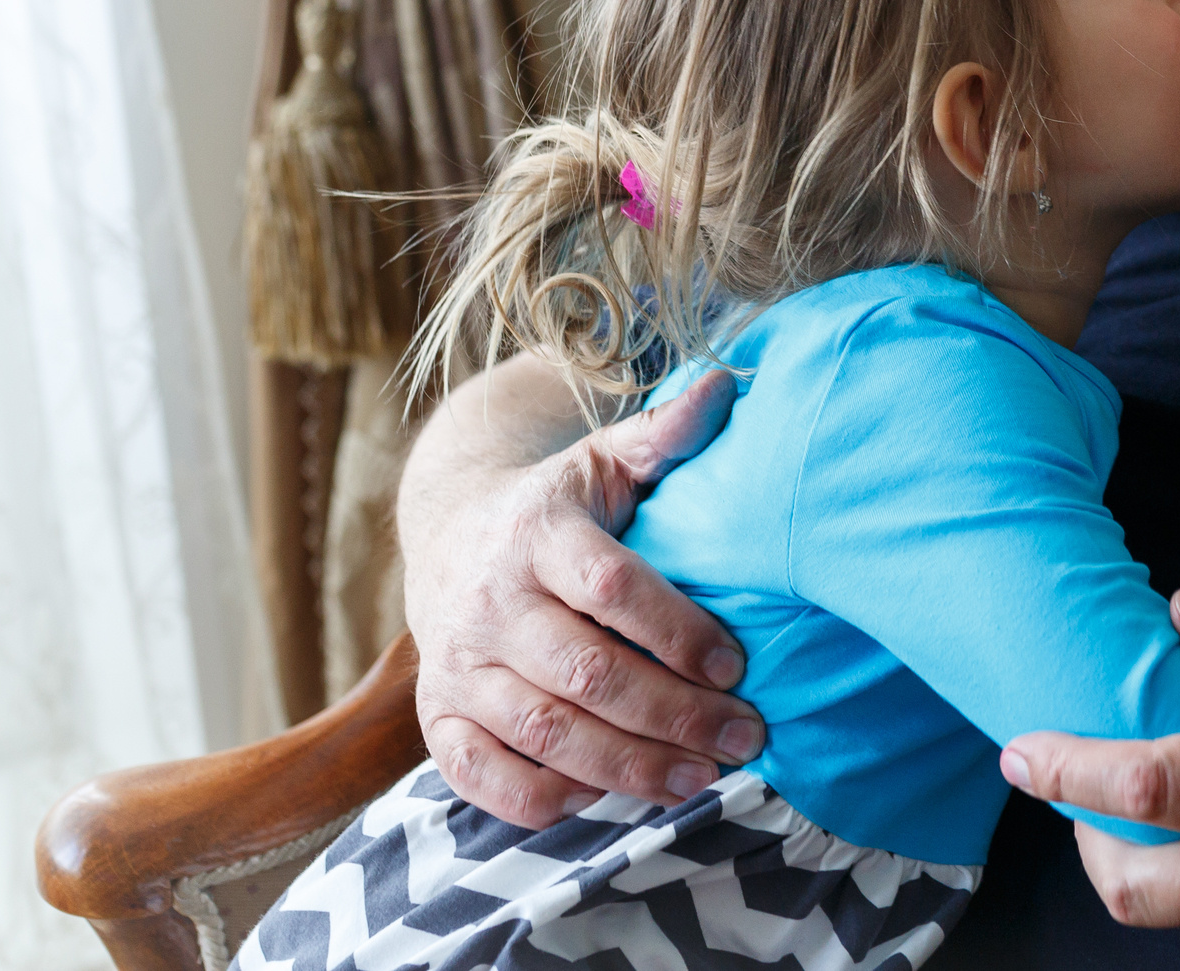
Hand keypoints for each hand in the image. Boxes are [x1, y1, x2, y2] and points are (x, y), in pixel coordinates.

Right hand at [400, 362, 766, 826]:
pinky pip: (481, 774)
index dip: (677, 631)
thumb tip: (730, 382)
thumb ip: (665, 433)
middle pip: (585, 674)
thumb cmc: (557, 502)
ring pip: (543, 732)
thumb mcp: (604, 458)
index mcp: (539, 533)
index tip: (739, 665)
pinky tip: (605, 798)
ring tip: (701, 780)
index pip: (612, 589)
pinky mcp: (435, 715)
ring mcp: (456, 664)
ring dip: (627, 767)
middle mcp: (489, 602)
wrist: (448, 529)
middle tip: (744, 738)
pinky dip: (542, 797)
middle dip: (673, 714)